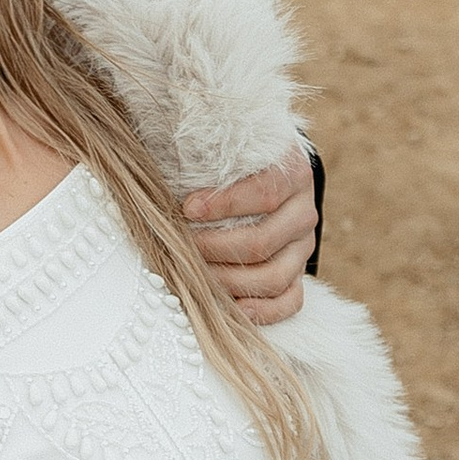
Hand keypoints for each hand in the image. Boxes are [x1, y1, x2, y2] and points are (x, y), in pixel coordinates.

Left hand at [182, 147, 316, 325]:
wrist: (261, 175)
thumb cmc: (228, 162)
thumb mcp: (220, 148)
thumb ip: (200, 150)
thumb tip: (155, 150)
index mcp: (292, 173)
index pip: (264, 193)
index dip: (223, 204)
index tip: (186, 209)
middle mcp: (303, 212)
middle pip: (263, 241)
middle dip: (214, 248)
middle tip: (182, 247)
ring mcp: (302, 246)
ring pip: (274, 276)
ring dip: (228, 281)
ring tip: (195, 275)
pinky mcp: (298, 274)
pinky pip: (289, 301)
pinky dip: (261, 311)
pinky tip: (231, 309)